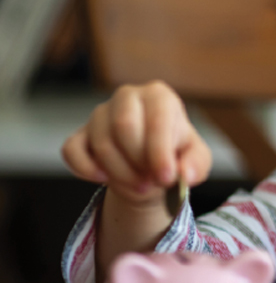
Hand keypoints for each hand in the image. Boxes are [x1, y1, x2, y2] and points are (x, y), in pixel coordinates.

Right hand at [62, 81, 210, 206]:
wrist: (151, 165)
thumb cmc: (176, 155)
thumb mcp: (197, 159)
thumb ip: (197, 164)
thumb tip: (186, 173)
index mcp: (159, 96)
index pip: (156, 119)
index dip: (160, 152)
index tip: (166, 178)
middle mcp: (127, 97)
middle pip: (124, 127)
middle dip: (139, 162)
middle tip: (152, 183)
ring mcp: (100, 114)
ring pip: (101, 143)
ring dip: (120, 173)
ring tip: (140, 186)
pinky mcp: (79, 133)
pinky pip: (72, 151)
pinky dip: (87, 170)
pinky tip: (105, 179)